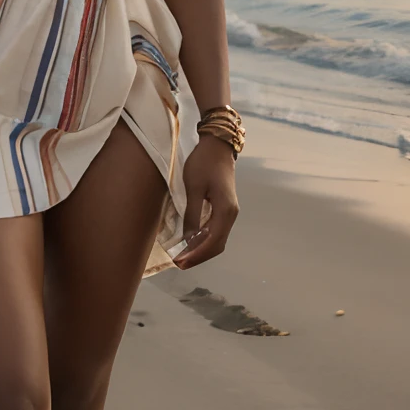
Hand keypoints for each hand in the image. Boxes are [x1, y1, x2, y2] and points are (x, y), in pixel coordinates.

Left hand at [173, 136, 237, 269]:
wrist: (217, 146)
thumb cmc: (203, 163)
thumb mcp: (194, 188)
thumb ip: (192, 214)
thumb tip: (188, 238)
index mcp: (225, 210)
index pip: (213, 241)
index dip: (197, 254)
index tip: (181, 262)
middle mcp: (231, 214)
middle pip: (217, 244)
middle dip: (199, 256)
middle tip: (179, 263)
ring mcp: (229, 212)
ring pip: (217, 239)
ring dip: (201, 250)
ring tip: (183, 257)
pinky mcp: (224, 208)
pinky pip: (216, 231)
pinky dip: (204, 240)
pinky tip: (191, 243)